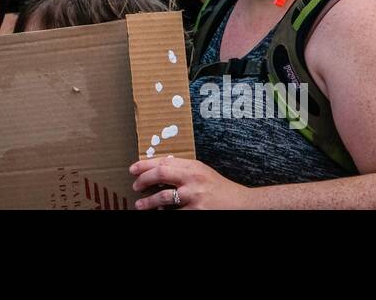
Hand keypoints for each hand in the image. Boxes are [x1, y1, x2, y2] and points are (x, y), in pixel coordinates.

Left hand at [130, 156, 250, 209]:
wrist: (242, 203)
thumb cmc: (220, 188)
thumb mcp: (202, 172)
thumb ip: (183, 170)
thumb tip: (159, 168)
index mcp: (193, 166)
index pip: (164, 161)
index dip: (145, 164)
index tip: (133, 169)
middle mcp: (193, 179)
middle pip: (161, 174)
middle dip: (143, 179)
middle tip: (135, 186)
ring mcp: (195, 196)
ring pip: (164, 197)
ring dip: (148, 202)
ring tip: (140, 205)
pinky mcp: (198, 211)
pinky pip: (175, 213)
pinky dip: (164, 213)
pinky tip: (159, 213)